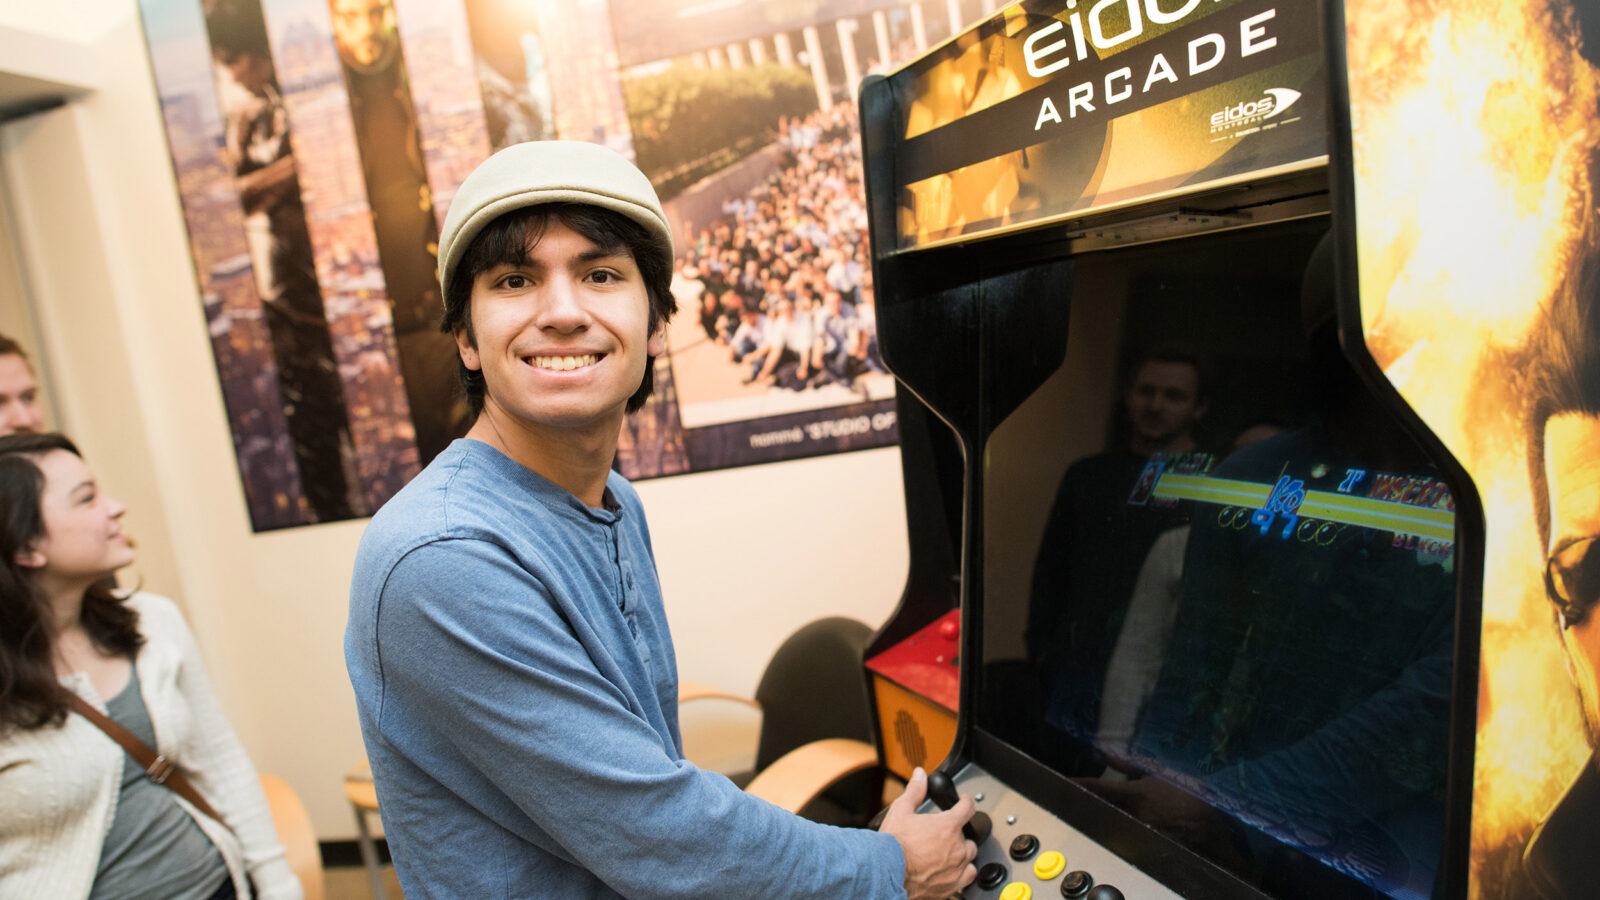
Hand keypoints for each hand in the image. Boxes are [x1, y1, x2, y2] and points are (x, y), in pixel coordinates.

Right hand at [880, 768, 976, 899]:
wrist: (885, 872)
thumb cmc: (893, 845)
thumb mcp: (901, 810)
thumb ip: (915, 791)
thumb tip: (920, 776)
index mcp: (948, 826)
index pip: (968, 808)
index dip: (966, 802)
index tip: (964, 802)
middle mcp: (957, 848)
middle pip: (968, 836)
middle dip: (958, 834)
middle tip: (943, 834)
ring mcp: (956, 868)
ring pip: (970, 858)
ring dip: (962, 854)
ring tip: (948, 853)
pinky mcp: (951, 886)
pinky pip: (966, 878)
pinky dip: (961, 873)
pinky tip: (950, 871)